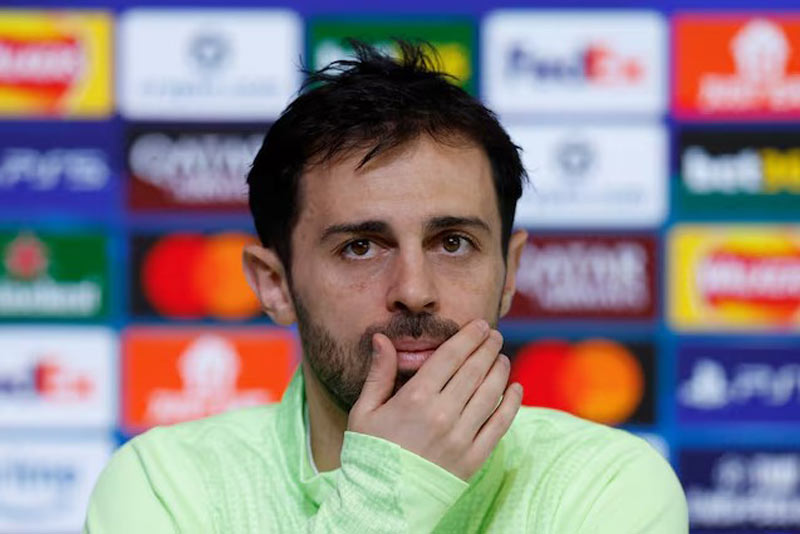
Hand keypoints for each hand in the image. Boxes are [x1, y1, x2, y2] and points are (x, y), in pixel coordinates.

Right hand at [348, 319, 522, 479]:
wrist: (382, 503)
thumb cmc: (370, 454)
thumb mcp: (364, 411)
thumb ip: (379, 373)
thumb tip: (382, 338)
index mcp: (415, 399)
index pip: (451, 356)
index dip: (469, 337)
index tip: (480, 326)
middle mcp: (442, 415)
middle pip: (475, 370)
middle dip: (488, 347)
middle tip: (495, 335)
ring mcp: (461, 438)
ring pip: (491, 393)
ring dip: (500, 370)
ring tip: (502, 358)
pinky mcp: (473, 459)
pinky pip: (500, 425)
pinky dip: (511, 404)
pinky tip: (515, 388)